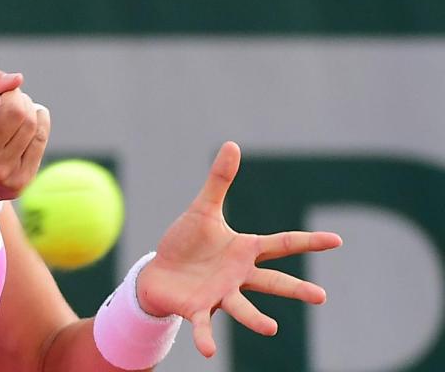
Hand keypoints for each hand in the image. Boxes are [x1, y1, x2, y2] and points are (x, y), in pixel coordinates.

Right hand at [0, 70, 50, 206]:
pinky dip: (39, 120)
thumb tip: (17, 79)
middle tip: (8, 96)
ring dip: (27, 106)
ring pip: (31, 123)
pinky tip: (32, 117)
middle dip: (15, 96)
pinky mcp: (22, 181)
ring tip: (17, 107)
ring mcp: (2, 174)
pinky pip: (40, 138)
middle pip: (14, 112)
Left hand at [135, 141, 342, 357]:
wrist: (159, 271)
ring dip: (255, 319)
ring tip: (271, 329)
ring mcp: (220, 295)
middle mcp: (238, 276)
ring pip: (242, 307)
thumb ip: (219, 181)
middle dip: (295, 289)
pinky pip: (204, 325)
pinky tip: (210, 352)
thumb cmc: (186, 242)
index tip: (337, 240)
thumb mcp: (203, 209)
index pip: (282, 244)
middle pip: (272, 283)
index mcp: (244, 251)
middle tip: (321, 297)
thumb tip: (232, 144)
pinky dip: (207, 338)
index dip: (308, 242)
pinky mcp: (198, 309)